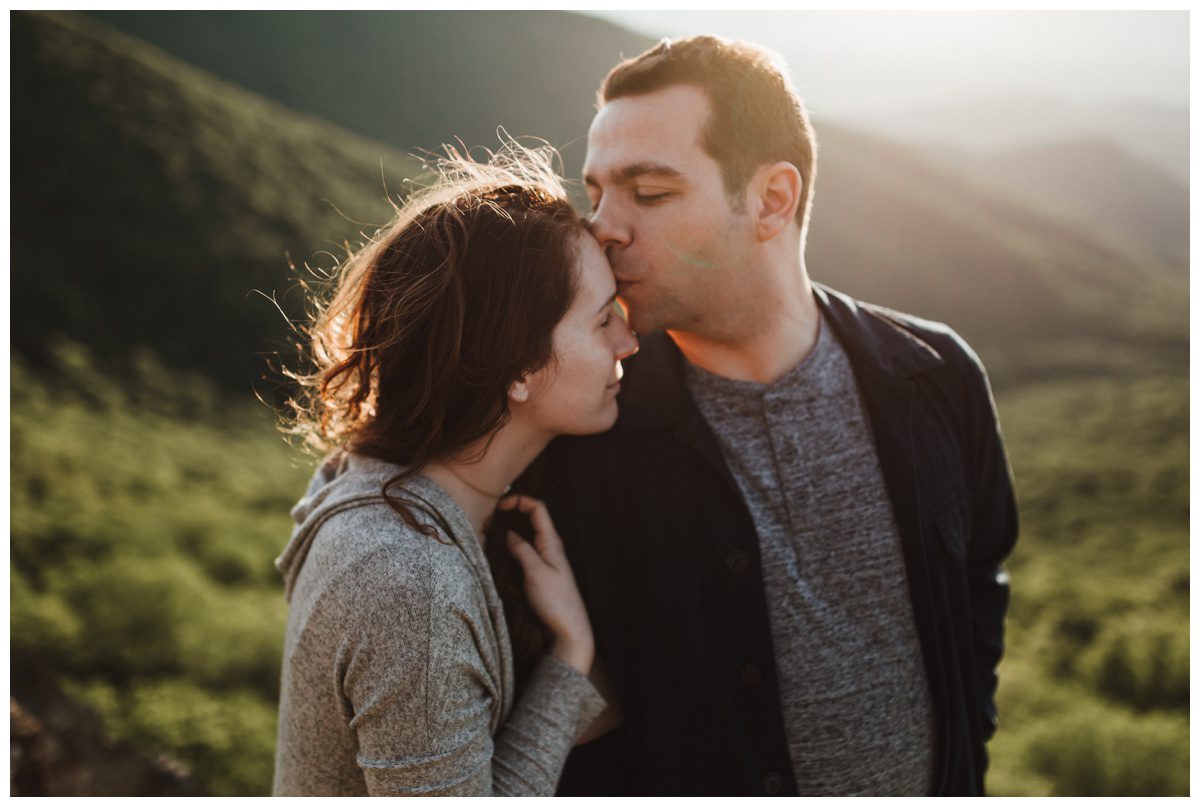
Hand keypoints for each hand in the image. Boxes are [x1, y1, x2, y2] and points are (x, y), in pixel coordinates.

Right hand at [497, 494, 593, 674]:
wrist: (569, 628)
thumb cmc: (556, 601)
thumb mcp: (535, 572)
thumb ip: (521, 549)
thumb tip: (509, 533)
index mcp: (552, 542)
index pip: (538, 509)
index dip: (520, 501)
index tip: (500, 505)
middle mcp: (550, 547)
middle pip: (531, 519)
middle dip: (511, 514)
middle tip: (491, 519)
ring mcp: (546, 560)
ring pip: (526, 536)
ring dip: (510, 531)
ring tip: (490, 534)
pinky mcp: (541, 572)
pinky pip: (525, 551)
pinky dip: (512, 547)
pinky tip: (500, 553)